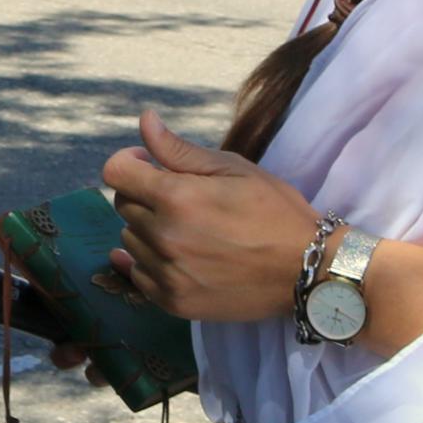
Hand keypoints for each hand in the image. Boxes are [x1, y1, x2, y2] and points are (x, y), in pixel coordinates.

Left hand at [102, 109, 318, 324]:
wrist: (305, 270)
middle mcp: (164, 237)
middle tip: (181, 198)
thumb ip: (180, 149)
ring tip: (187, 229)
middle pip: (123, 205)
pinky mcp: (173, 302)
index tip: (149, 165)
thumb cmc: (273, 211)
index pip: (116, 172)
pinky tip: (179, 256)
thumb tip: (145, 120)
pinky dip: (150, 263)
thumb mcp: (233, 169)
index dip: (130, 162)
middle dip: (144, 194)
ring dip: (148, 229)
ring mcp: (167, 274)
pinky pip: (139, 275)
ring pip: (129, 240)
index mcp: (177, 197)